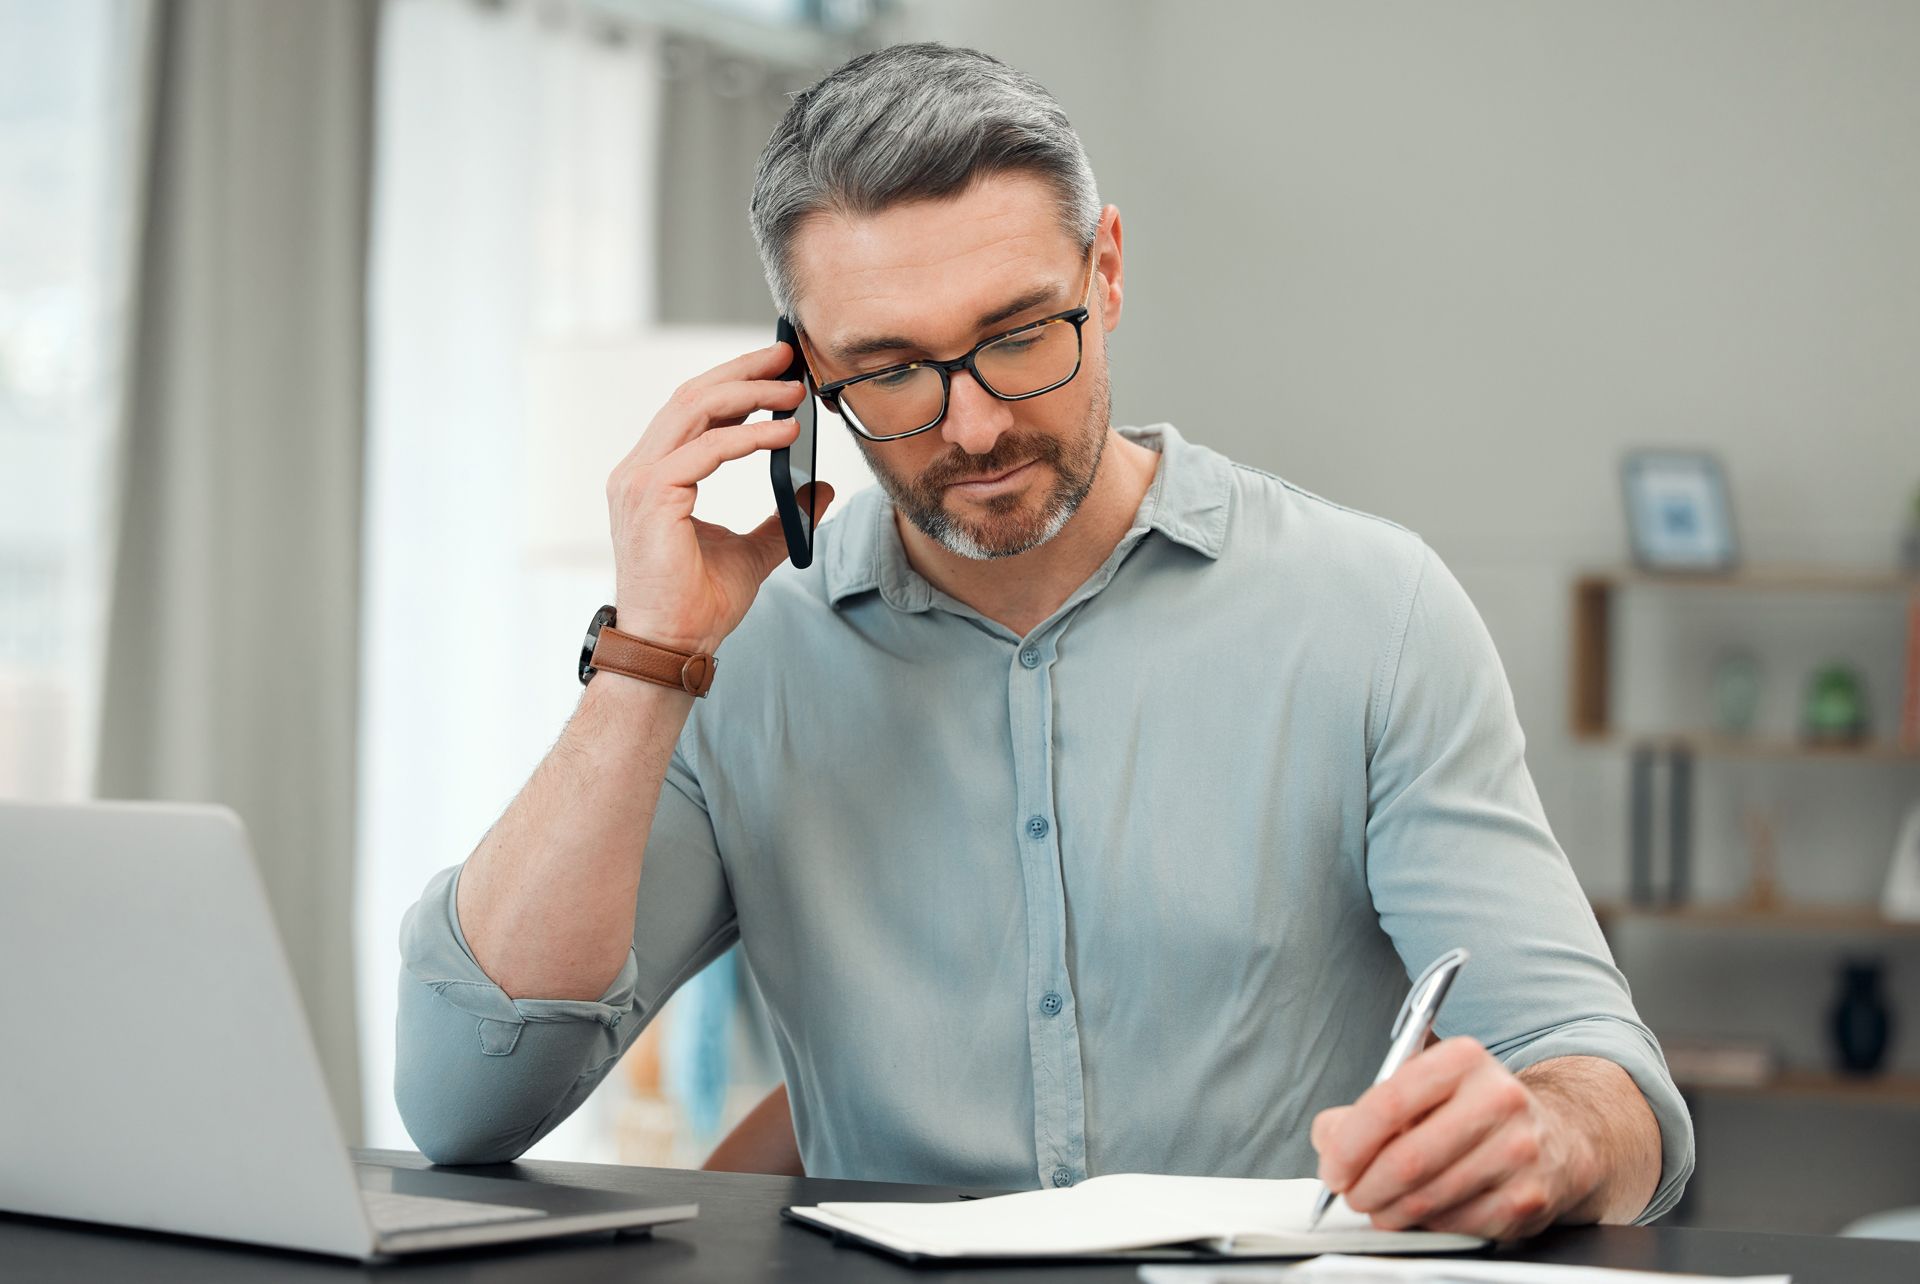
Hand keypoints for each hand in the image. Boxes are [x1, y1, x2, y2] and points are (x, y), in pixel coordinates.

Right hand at [604, 340, 832, 653]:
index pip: (692, 410)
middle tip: (789, 356)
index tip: (779, 367)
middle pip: (692, 397)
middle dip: (744, 371)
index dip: (736, 382)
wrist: (673, 647)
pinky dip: (750, 436)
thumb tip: (818, 488)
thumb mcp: (753, 552)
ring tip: (796, 390)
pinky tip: (785, 433)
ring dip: (750, 394)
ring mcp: (639, 482)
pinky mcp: (651, 497)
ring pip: (695, 411)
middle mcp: (638, 471)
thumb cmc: (697, 605)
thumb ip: (782, 517)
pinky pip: (707, 449)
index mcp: (654, 476)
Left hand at [1309, 1036, 1600, 1241]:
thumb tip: (1329, 1139)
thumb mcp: (1420, 1088)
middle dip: (1364, 1187)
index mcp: (1463, 1059)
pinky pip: (1455, 1224)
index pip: (1389, 1104)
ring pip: (1428, 1198)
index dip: (1349, 1145)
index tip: (1332, 1168)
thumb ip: (1365, 1109)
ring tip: (1379, 1205)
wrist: (1556, 1137)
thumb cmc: (1469, 1110)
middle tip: (1350, 1195)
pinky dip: (1426, 1225)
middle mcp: (1499, 1099)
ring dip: (1389, 1212)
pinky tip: (1422, 1211)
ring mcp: (1518, 1151)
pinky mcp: (1528, 1197)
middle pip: (1407, 1159)